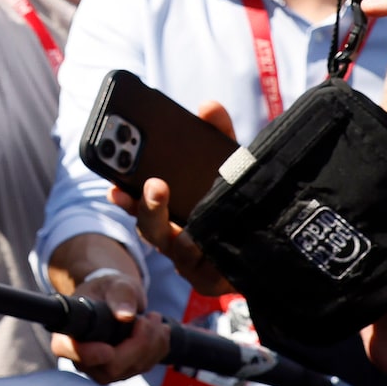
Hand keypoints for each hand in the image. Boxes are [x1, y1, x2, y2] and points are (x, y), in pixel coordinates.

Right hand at [47, 245, 171, 382]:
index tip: (108, 350)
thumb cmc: (108, 290)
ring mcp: (103, 369)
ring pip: (132, 368)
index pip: (68, 350)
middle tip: (150, 317)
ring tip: (154, 317)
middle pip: (111, 367)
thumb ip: (120, 295)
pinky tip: (159, 330)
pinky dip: (159, 347)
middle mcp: (82, 358)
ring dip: (153, 342)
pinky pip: (145, 366)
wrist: (115, 299)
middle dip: (139, 343)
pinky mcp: (122, 372)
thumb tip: (126, 315)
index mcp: (68, 333)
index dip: (88, 354)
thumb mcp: (114, 284)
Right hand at [104, 101, 236, 297]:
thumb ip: (218, 135)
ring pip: (172, 246)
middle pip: (148, 225)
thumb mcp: (231, 164)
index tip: (113, 183)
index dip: (123, 194)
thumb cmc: (238, 202)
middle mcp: (172, 236)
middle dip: (146, 206)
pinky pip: (203, 270)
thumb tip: (208, 107)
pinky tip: (209, 240)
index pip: (137, 201)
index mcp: (167, 210)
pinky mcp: (210, 278)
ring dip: (175, 228)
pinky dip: (205, 254)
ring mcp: (189, 260)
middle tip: (154, 184)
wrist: (273, 239)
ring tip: (181, 208)